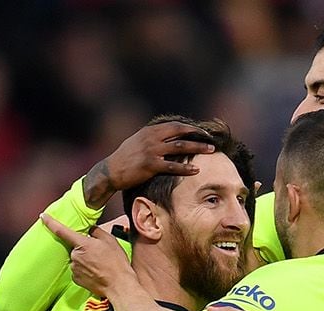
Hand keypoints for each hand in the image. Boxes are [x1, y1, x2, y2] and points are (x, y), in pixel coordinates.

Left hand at [39, 214, 133, 297]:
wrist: (119, 285)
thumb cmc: (116, 264)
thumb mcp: (111, 241)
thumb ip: (97, 231)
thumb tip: (90, 229)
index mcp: (83, 244)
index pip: (62, 230)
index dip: (51, 222)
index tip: (43, 216)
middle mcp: (75, 256)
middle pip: (74, 247)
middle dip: (84, 248)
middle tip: (99, 254)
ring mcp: (74, 268)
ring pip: (76, 259)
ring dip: (85, 260)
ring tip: (100, 265)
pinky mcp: (75, 279)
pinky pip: (77, 270)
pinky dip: (85, 270)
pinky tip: (96, 273)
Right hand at [82, 121, 214, 207]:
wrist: (111, 171)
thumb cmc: (126, 157)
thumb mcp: (139, 141)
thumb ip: (154, 137)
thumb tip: (170, 136)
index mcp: (150, 131)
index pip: (175, 126)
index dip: (191, 128)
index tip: (204, 132)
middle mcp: (152, 138)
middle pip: (180, 133)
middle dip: (198, 135)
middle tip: (212, 140)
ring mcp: (151, 151)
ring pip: (180, 147)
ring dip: (197, 148)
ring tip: (211, 151)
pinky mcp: (150, 165)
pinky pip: (172, 166)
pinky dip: (185, 167)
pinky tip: (196, 170)